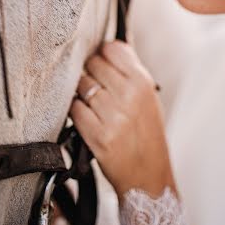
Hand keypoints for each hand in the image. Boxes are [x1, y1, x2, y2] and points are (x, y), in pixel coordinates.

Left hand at [70, 40, 175, 199]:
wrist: (148, 177)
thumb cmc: (147, 135)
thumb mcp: (149, 98)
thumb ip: (131, 71)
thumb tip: (109, 47)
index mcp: (143, 83)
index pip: (112, 49)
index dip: (103, 55)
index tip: (102, 63)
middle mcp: (129, 95)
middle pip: (93, 64)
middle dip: (91, 73)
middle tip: (96, 86)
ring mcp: (112, 115)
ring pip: (81, 85)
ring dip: (82, 92)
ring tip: (93, 104)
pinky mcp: (97, 135)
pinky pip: (75, 109)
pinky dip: (77, 111)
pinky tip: (86, 117)